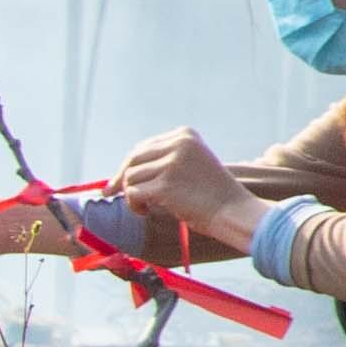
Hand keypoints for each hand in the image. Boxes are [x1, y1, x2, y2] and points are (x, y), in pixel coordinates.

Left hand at [118, 131, 257, 238]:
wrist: (233, 211)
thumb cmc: (211, 194)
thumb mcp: (191, 164)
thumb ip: (163, 160)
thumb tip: (120, 174)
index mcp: (185, 135)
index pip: (143, 147)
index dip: (128, 165)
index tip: (117, 182)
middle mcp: (178, 144)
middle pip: (133, 159)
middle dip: (121, 179)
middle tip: (112, 194)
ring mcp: (172, 164)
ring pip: (130, 177)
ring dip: (131, 195)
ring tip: (146, 207)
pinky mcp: (165, 185)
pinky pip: (133, 193)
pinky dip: (134, 205)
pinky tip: (146, 212)